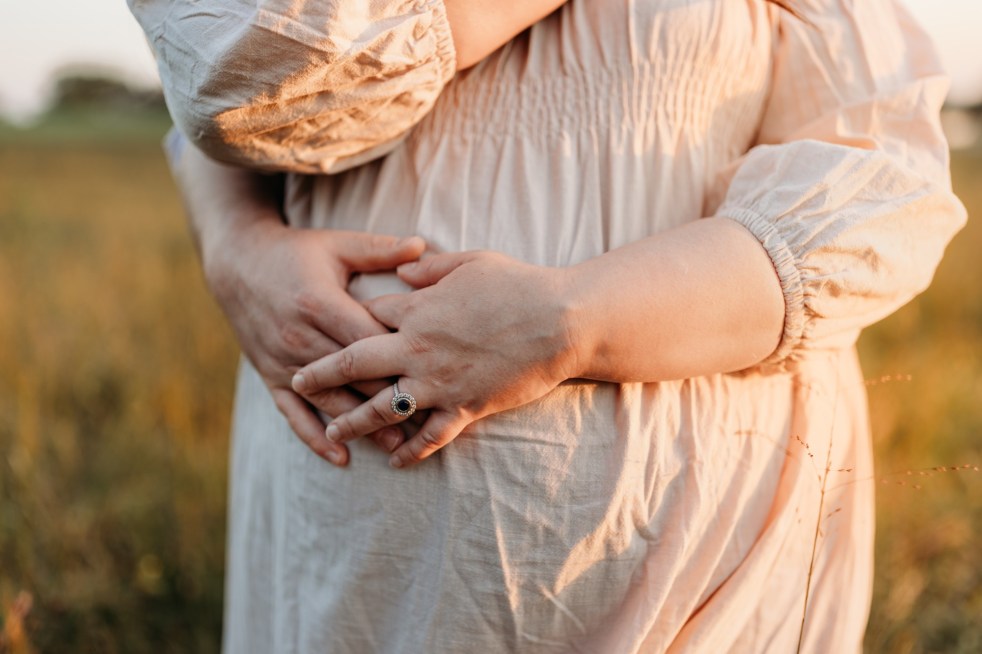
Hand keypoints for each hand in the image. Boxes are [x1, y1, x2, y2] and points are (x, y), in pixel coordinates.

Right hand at [206, 219, 426, 464]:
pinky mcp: (269, 375)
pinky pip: (292, 413)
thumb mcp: (337, 246)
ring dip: (362, 425)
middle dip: (389, 398)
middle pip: (352, 377)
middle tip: (429, 419)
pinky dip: (315, 437)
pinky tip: (340, 456)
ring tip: (397, 445)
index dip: (399, 360)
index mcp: (319, 303)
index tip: (434, 373)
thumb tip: (422, 244)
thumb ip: (379, 250)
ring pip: (327, 401)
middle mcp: (299, 337)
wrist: (237, 263)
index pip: (367, 341)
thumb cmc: (296, 253)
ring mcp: (282, 361)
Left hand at [291, 250, 581, 467]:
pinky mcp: (465, 407)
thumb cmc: (518, 285)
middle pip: (355, 363)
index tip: (332, 325)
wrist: (559, 321)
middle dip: (322, 374)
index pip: (369, 316)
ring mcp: (439, 382)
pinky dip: (411, 451)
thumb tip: (404, 270)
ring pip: (382, 408)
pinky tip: (395, 462)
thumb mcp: (470, 262)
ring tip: (333, 432)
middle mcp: (418, 349)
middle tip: (297, 382)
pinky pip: (430, 436)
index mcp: (417, 309)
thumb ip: (430, 268)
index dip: (350, 320)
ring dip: (353, 421)